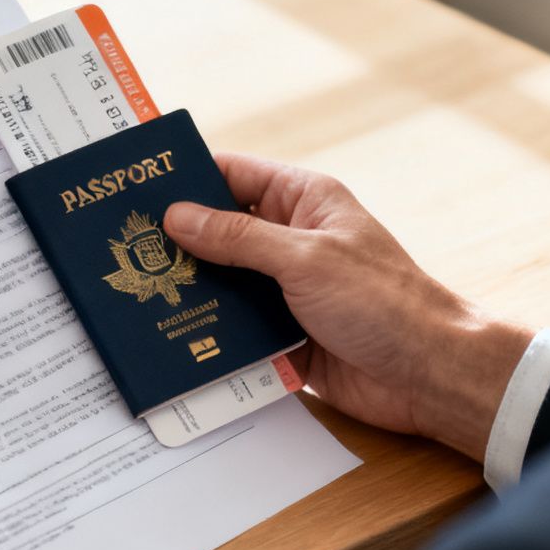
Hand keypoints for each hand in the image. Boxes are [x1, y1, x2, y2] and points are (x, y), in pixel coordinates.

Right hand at [164, 153, 532, 459]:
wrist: (429, 375)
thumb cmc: (385, 302)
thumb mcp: (304, 258)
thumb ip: (238, 237)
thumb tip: (178, 217)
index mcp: (304, 202)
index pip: (232, 175)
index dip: (186, 178)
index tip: (136, 187)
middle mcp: (291, 241)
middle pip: (219, 232)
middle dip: (176, 243)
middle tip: (120, 248)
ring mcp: (286, 291)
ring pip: (222, 285)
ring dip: (190, 293)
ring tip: (132, 297)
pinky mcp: (284, 337)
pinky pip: (235, 332)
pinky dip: (209, 335)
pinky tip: (169, 340)